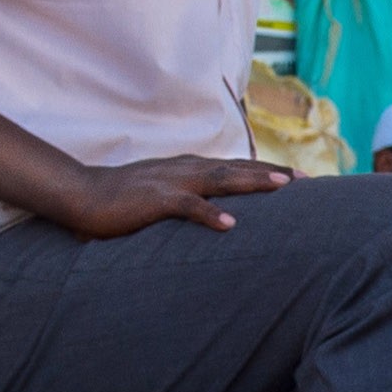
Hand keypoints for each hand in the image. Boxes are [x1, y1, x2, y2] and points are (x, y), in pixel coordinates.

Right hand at [64, 154, 293, 237]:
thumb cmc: (123, 200)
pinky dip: (209, 214)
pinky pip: (187, 206)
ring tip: (283, 187)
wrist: (82, 195)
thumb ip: (192, 199)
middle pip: (238, 168)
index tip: (300, 178)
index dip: (268, 170)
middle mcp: (186, 169)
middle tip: (309, 181)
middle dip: (273, 173)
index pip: (237, 167)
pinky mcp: (154, 199)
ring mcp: (171, 182)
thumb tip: (221, 214)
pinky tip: (230, 225)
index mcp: (190, 168)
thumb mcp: (165, 194)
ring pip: (220, 179)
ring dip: (252, 182)